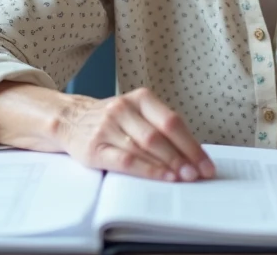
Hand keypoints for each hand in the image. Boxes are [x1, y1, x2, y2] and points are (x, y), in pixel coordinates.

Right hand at [59, 87, 215, 182]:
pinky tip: (161, 177)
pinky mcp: (95, 148)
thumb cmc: (112, 120)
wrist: (70, 118)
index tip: (206, 164)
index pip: (172, 121)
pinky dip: (146, 170)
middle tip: (198, 175)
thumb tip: (192, 156)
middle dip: (183, 158)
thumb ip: (160, 128)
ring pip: (144, 148)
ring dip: (167, 165)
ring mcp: (108, 127)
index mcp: (140, 98)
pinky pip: (125, 160)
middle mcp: (124, 109)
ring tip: (184, 178)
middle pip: (160, 135)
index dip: (191, 144)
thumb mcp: (137, 113)